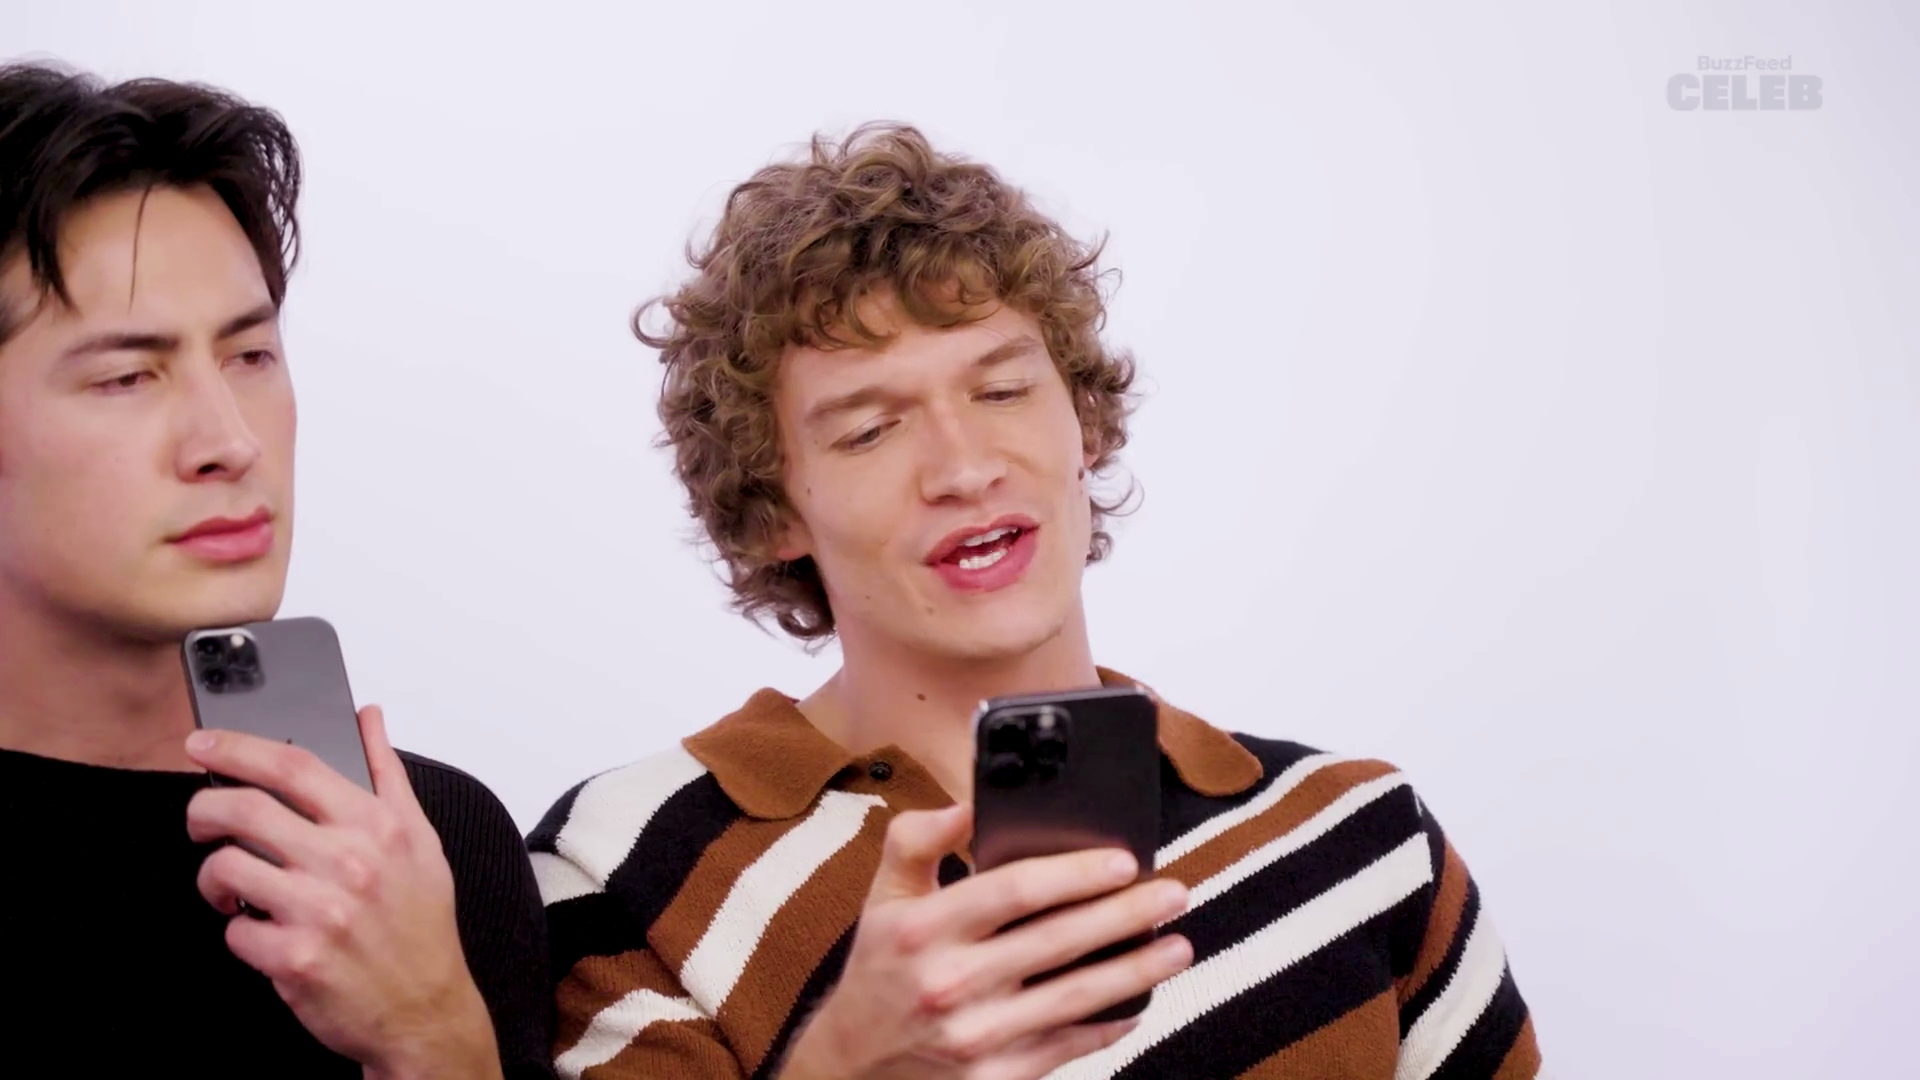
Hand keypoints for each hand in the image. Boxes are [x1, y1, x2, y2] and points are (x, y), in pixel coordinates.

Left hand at [184, 706, 500, 1079]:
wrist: (428, 1008)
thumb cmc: (421, 924)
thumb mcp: (419, 840)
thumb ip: (387, 773)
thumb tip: (370, 719)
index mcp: (376, 826)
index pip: (294, 766)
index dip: (238, 747)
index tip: (203, 744)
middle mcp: (348, 863)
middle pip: (243, 808)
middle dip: (203, 809)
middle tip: (202, 820)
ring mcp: (319, 912)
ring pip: (225, 867)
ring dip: (213, 876)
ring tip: (230, 885)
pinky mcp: (294, 959)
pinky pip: (233, 930)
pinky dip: (238, 930)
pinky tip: (262, 930)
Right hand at [778, 804, 1191, 1079]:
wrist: (852, 1066)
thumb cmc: (879, 969)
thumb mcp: (881, 898)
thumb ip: (917, 840)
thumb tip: (969, 804)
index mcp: (922, 929)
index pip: (1014, 890)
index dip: (1076, 872)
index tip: (1124, 860)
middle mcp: (948, 984)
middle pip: (1058, 941)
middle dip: (1127, 915)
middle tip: (1175, 893)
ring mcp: (973, 1037)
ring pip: (1074, 997)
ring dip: (1136, 971)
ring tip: (1179, 946)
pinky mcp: (992, 1079)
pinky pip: (1065, 1048)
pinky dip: (1107, 1026)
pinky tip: (1138, 1005)